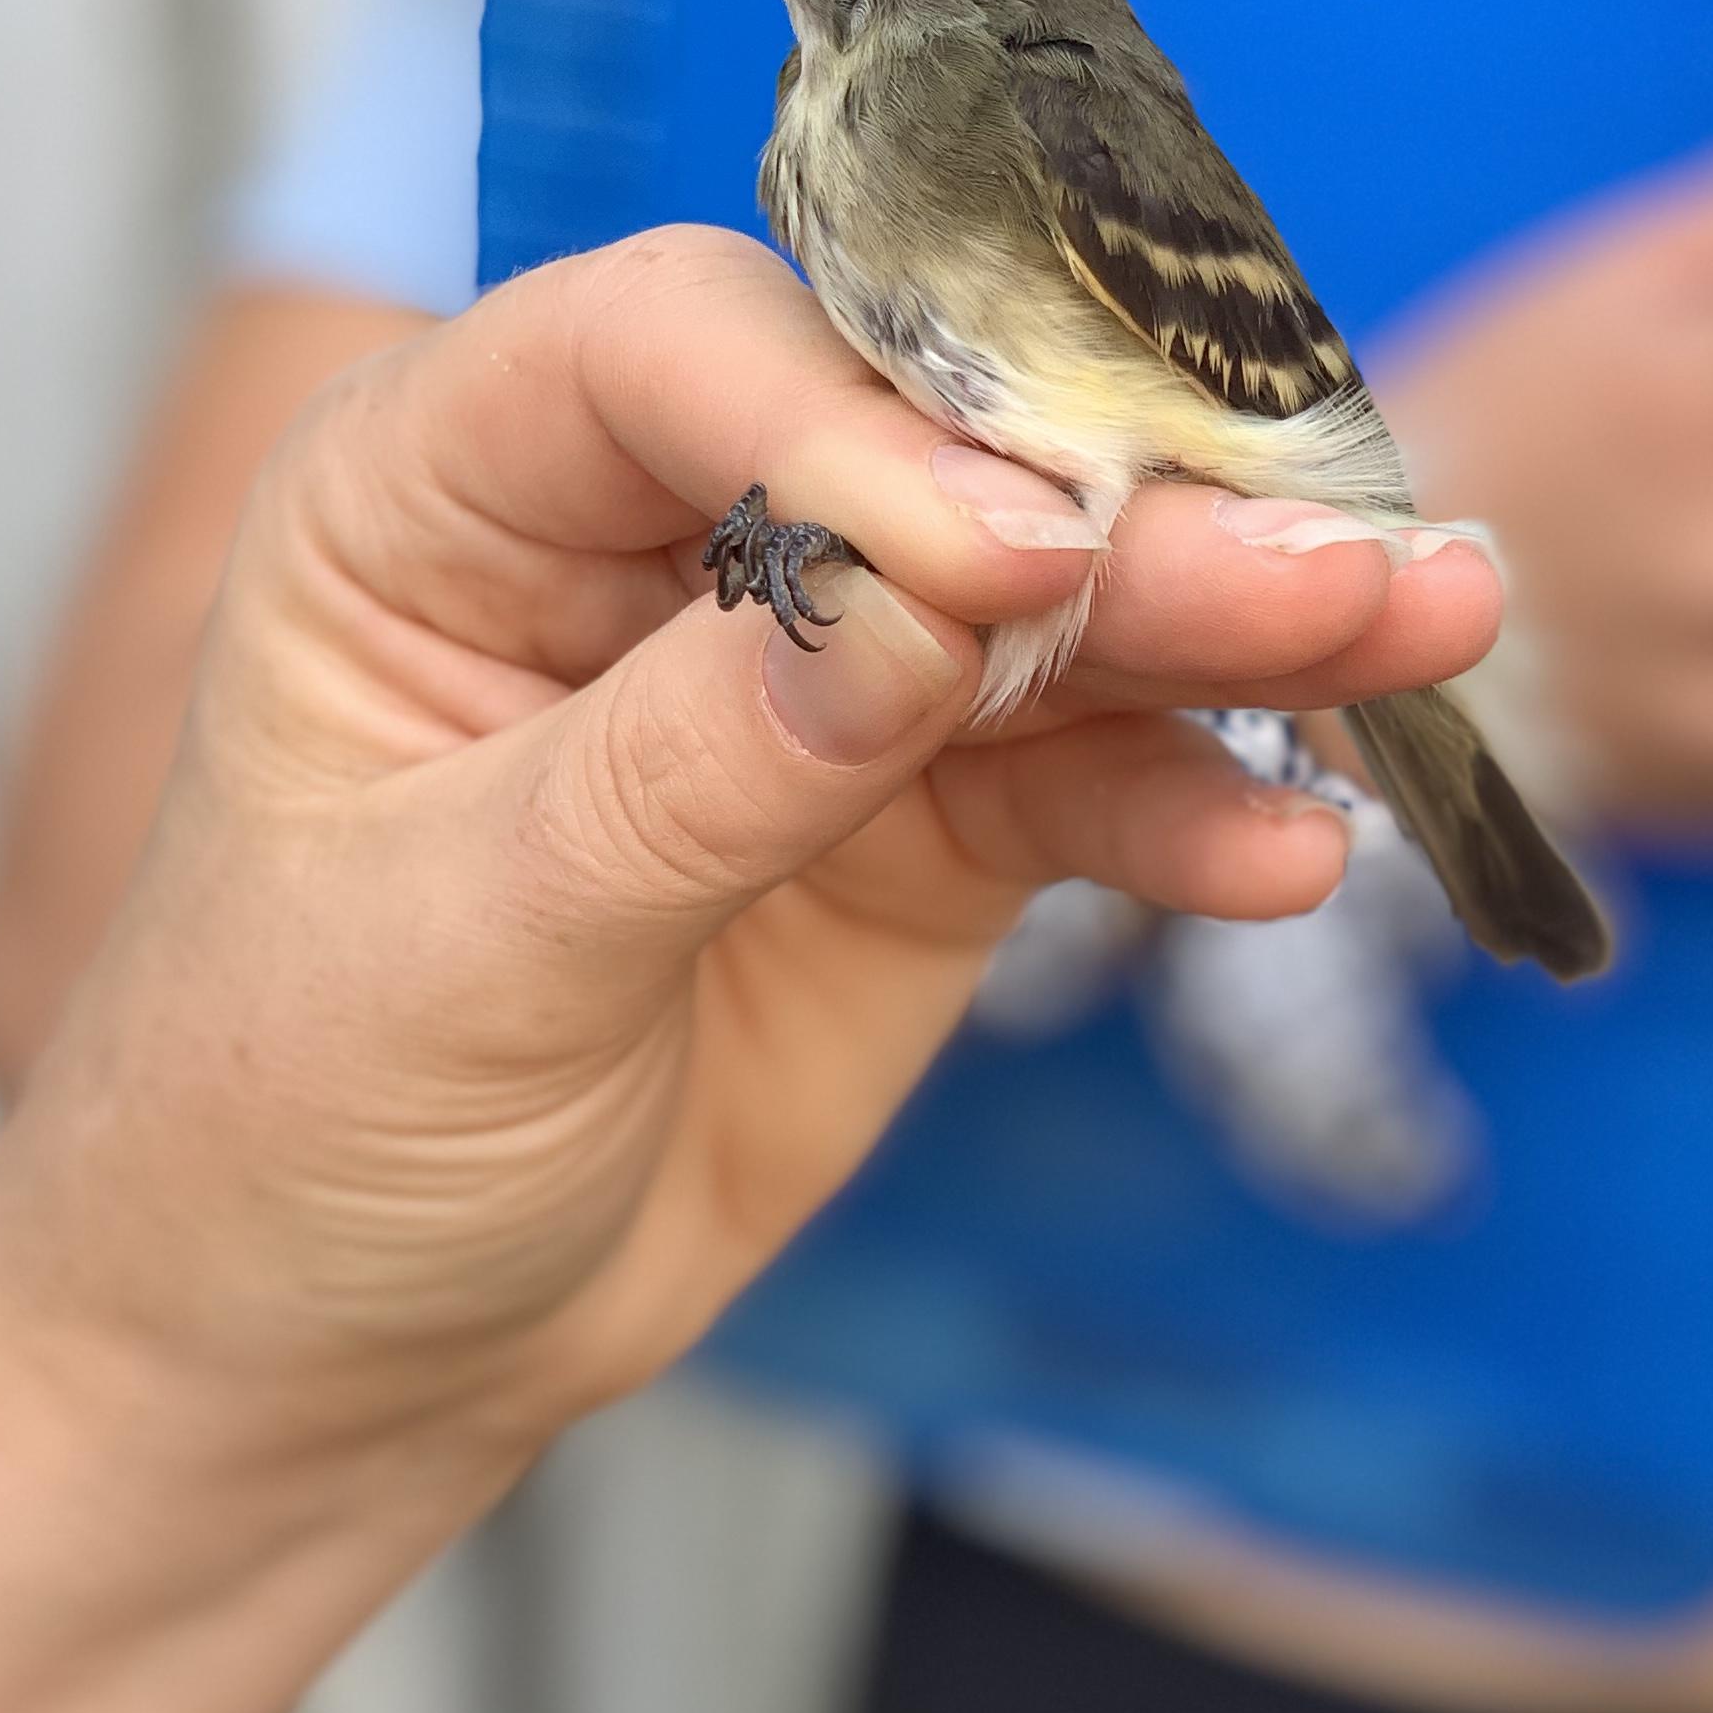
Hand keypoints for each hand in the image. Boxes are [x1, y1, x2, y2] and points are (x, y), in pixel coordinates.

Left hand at [0, 226, 1499, 1466]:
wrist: (331, 1358)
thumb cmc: (289, 1123)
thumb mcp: (464, 944)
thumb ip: (700, 759)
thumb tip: (931, 601)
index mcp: (447, 489)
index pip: (682, 354)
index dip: (866, 425)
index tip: (1029, 551)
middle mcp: (640, 538)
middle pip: (920, 454)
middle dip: (1129, 511)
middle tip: (1340, 555)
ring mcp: (802, 681)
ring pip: (1044, 611)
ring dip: (1230, 634)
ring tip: (1422, 634)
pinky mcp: (912, 830)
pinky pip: (1079, 792)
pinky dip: (1187, 817)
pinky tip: (1291, 853)